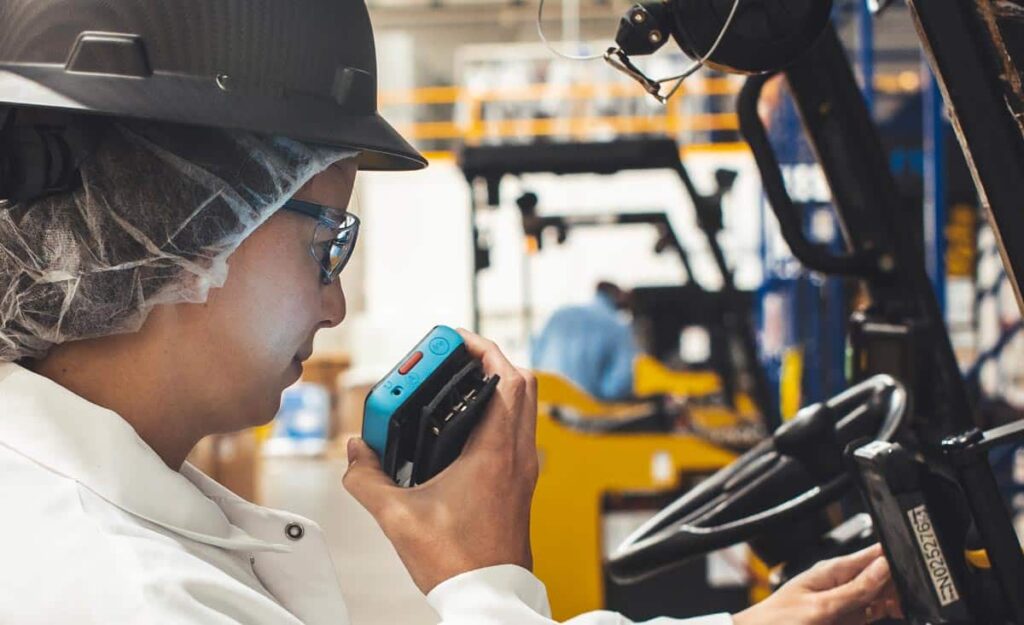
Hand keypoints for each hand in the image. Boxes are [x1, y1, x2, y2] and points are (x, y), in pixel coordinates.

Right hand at [343, 328, 538, 593]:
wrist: (489, 595)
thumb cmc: (458, 561)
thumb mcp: (398, 517)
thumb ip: (367, 479)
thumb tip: (355, 453)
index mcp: (496, 451)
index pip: (504, 376)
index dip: (479, 348)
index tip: (449, 340)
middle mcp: (518, 453)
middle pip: (521, 381)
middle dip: (488, 358)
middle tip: (452, 355)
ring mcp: (524, 468)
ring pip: (523, 406)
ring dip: (495, 384)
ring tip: (454, 384)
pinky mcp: (520, 483)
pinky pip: (517, 430)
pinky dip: (495, 413)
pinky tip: (462, 425)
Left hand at [733, 544, 902, 624]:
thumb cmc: (777, 622)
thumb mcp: (821, 607)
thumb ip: (854, 590)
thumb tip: (883, 567)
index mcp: (832, 571)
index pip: (872, 554)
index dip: (895, 557)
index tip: (916, 567)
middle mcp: (840, 583)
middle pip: (881, 576)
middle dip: (899, 583)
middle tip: (913, 596)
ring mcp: (843, 602)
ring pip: (880, 595)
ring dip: (894, 599)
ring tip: (905, 606)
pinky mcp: (845, 619)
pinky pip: (871, 611)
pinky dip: (884, 611)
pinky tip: (893, 612)